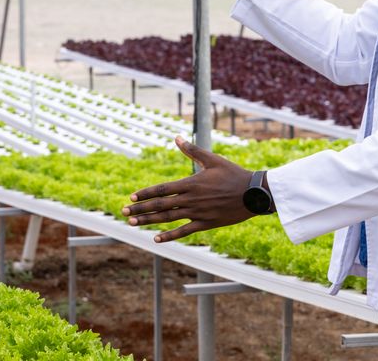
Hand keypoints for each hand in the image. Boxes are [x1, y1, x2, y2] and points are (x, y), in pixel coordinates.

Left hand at [122, 135, 256, 242]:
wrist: (253, 193)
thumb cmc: (233, 173)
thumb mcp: (212, 159)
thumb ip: (192, 150)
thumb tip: (176, 137)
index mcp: (191, 183)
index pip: (162, 189)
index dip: (146, 194)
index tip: (132, 197)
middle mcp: (191, 199)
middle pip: (160, 205)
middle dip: (140, 208)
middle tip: (124, 211)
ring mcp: (197, 212)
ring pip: (168, 218)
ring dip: (149, 221)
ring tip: (133, 223)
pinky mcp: (206, 223)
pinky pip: (184, 231)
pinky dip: (169, 236)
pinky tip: (156, 239)